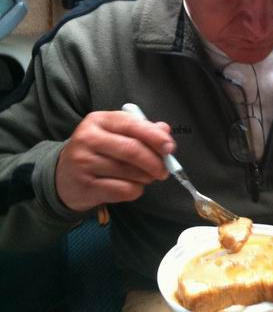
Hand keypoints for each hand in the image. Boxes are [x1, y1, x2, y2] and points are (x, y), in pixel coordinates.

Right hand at [56, 111, 175, 210]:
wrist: (62, 177)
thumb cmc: (97, 151)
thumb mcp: (114, 134)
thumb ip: (140, 130)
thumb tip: (165, 130)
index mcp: (98, 120)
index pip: (132, 125)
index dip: (155, 137)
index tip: (170, 148)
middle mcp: (88, 139)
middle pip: (131, 150)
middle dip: (154, 162)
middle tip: (164, 170)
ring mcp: (84, 163)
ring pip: (129, 172)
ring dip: (146, 177)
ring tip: (146, 177)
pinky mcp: (85, 186)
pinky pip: (122, 190)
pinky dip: (135, 190)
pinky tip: (132, 187)